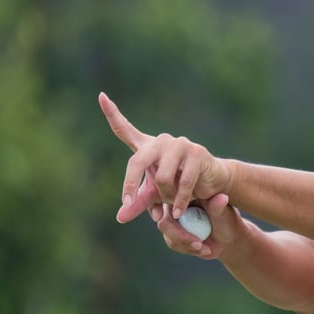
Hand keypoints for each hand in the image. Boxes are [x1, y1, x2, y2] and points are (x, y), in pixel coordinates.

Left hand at [98, 92, 231, 223]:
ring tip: (171, 205)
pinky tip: (177, 212)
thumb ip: (137, 203)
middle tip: (127, 204)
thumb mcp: (155, 195)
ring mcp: (180, 144)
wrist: (212, 185)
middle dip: (131, 185)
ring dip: (165, 197)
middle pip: (137, 162)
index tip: (101, 96)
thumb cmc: (179, 186)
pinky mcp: (197, 153)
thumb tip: (120, 217)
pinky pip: (183, 183)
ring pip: (163, 177)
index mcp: (147, 147)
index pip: (125, 129)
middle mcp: (161, 142)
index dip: (112, 113)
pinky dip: (179, 201)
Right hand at [155, 192, 244, 258]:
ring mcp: (172, 221)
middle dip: (180, 235)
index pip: (172, 199)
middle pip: (165, 221)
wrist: (228, 238)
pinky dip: (189, 249)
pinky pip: (173, 243)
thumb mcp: (225, 214)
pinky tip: (205, 250)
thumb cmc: (227, 221)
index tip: (181, 220)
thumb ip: (219, 206)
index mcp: (185, 194)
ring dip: (186, 244)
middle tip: (198, 244)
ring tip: (206, 249)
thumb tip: (222, 198)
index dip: (174, 210)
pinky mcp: (172, 234)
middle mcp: (175, 206)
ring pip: (168, 234)